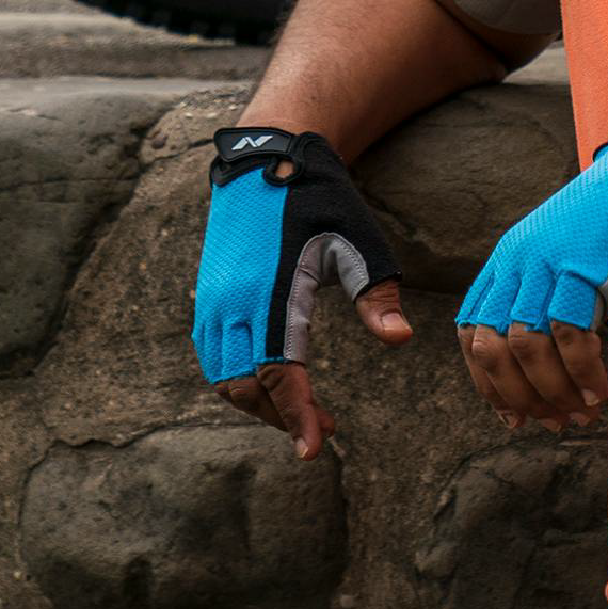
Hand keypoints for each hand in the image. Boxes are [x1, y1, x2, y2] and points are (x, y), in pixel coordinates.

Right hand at [192, 126, 411, 461]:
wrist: (267, 158)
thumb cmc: (320, 199)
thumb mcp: (358, 240)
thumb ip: (376, 292)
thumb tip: (400, 340)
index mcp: (272, 289)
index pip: (278, 371)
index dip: (296, 414)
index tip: (315, 450)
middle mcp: (233, 300)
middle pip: (246, 386)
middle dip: (283, 416)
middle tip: (327, 430)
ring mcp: (214, 300)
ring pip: (225, 378)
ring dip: (260, 403)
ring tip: (304, 410)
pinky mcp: (208, 297)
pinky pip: (215, 357)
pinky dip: (239, 381)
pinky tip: (273, 381)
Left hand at [458, 111, 607, 435]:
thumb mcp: (573, 251)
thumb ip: (552, 291)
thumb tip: (545, 359)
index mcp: (511, 254)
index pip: (472, 330)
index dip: (488, 382)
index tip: (513, 414)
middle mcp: (520, 257)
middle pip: (491, 347)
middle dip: (517, 397)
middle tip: (550, 422)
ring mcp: (550, 261)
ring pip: (527, 348)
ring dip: (551, 393)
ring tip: (578, 415)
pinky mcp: (586, 267)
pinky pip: (571, 338)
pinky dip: (581, 376)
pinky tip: (598, 394)